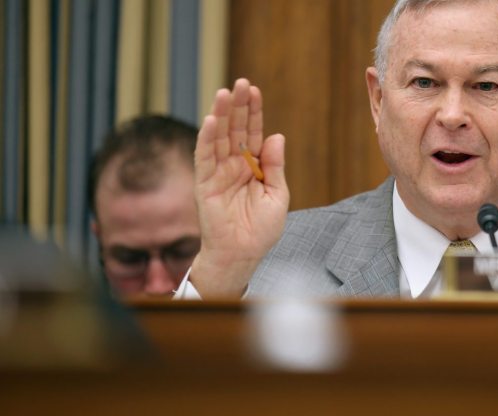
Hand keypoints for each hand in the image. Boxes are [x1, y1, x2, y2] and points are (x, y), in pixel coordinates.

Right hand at [191, 78, 289, 296]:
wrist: (243, 254)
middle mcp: (235, 165)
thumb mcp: (277, 195)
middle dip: (238, 106)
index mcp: (254, 166)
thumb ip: (275, 166)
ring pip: (218, 138)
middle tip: (240, 83)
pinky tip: (211, 120)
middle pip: (235, 129)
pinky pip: (204, 157)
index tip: (255, 90)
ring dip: (221, 115)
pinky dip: (207, 138)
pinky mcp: (205, 183)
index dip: (254, 112)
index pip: (253, 132)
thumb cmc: (261, 229)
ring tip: (224, 93)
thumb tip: (275, 135)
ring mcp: (218, 172)